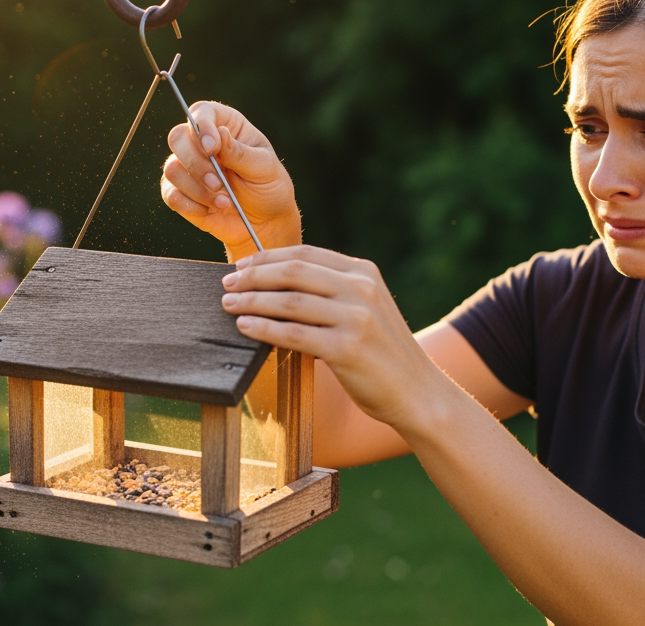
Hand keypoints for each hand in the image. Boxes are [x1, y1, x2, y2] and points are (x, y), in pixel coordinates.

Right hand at [161, 101, 300, 258]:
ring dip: (197, 189)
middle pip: (177, 137)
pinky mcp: (180, 192)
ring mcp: (188, 167)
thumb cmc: (268, 187)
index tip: (212, 147)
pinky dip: (190, 205)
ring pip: (171, 169)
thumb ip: (241, 153)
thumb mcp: (264, 168)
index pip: (202, 112)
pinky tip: (210, 210)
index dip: (201, 125)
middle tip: (218, 183)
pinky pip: (170, 194)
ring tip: (224, 202)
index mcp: (225, 126)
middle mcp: (201, 143)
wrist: (264, 222)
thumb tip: (220, 134)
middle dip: (196, 163)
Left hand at [219, 245, 447, 427]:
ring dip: (252, 301)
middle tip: (227, 283)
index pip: (305, 254)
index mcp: (364, 272)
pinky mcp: (347, 349)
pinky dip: (264, 329)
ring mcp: (356, 318)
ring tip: (228, 304)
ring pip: (289, 301)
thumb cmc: (382, 352)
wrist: (417, 392)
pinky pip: (294, 334)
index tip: (241, 265)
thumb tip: (274, 283)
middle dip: (253, 276)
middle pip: (293, 272)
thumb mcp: (365, 308)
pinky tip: (245, 327)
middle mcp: (361, 289)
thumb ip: (332, 291)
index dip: (267, 258)